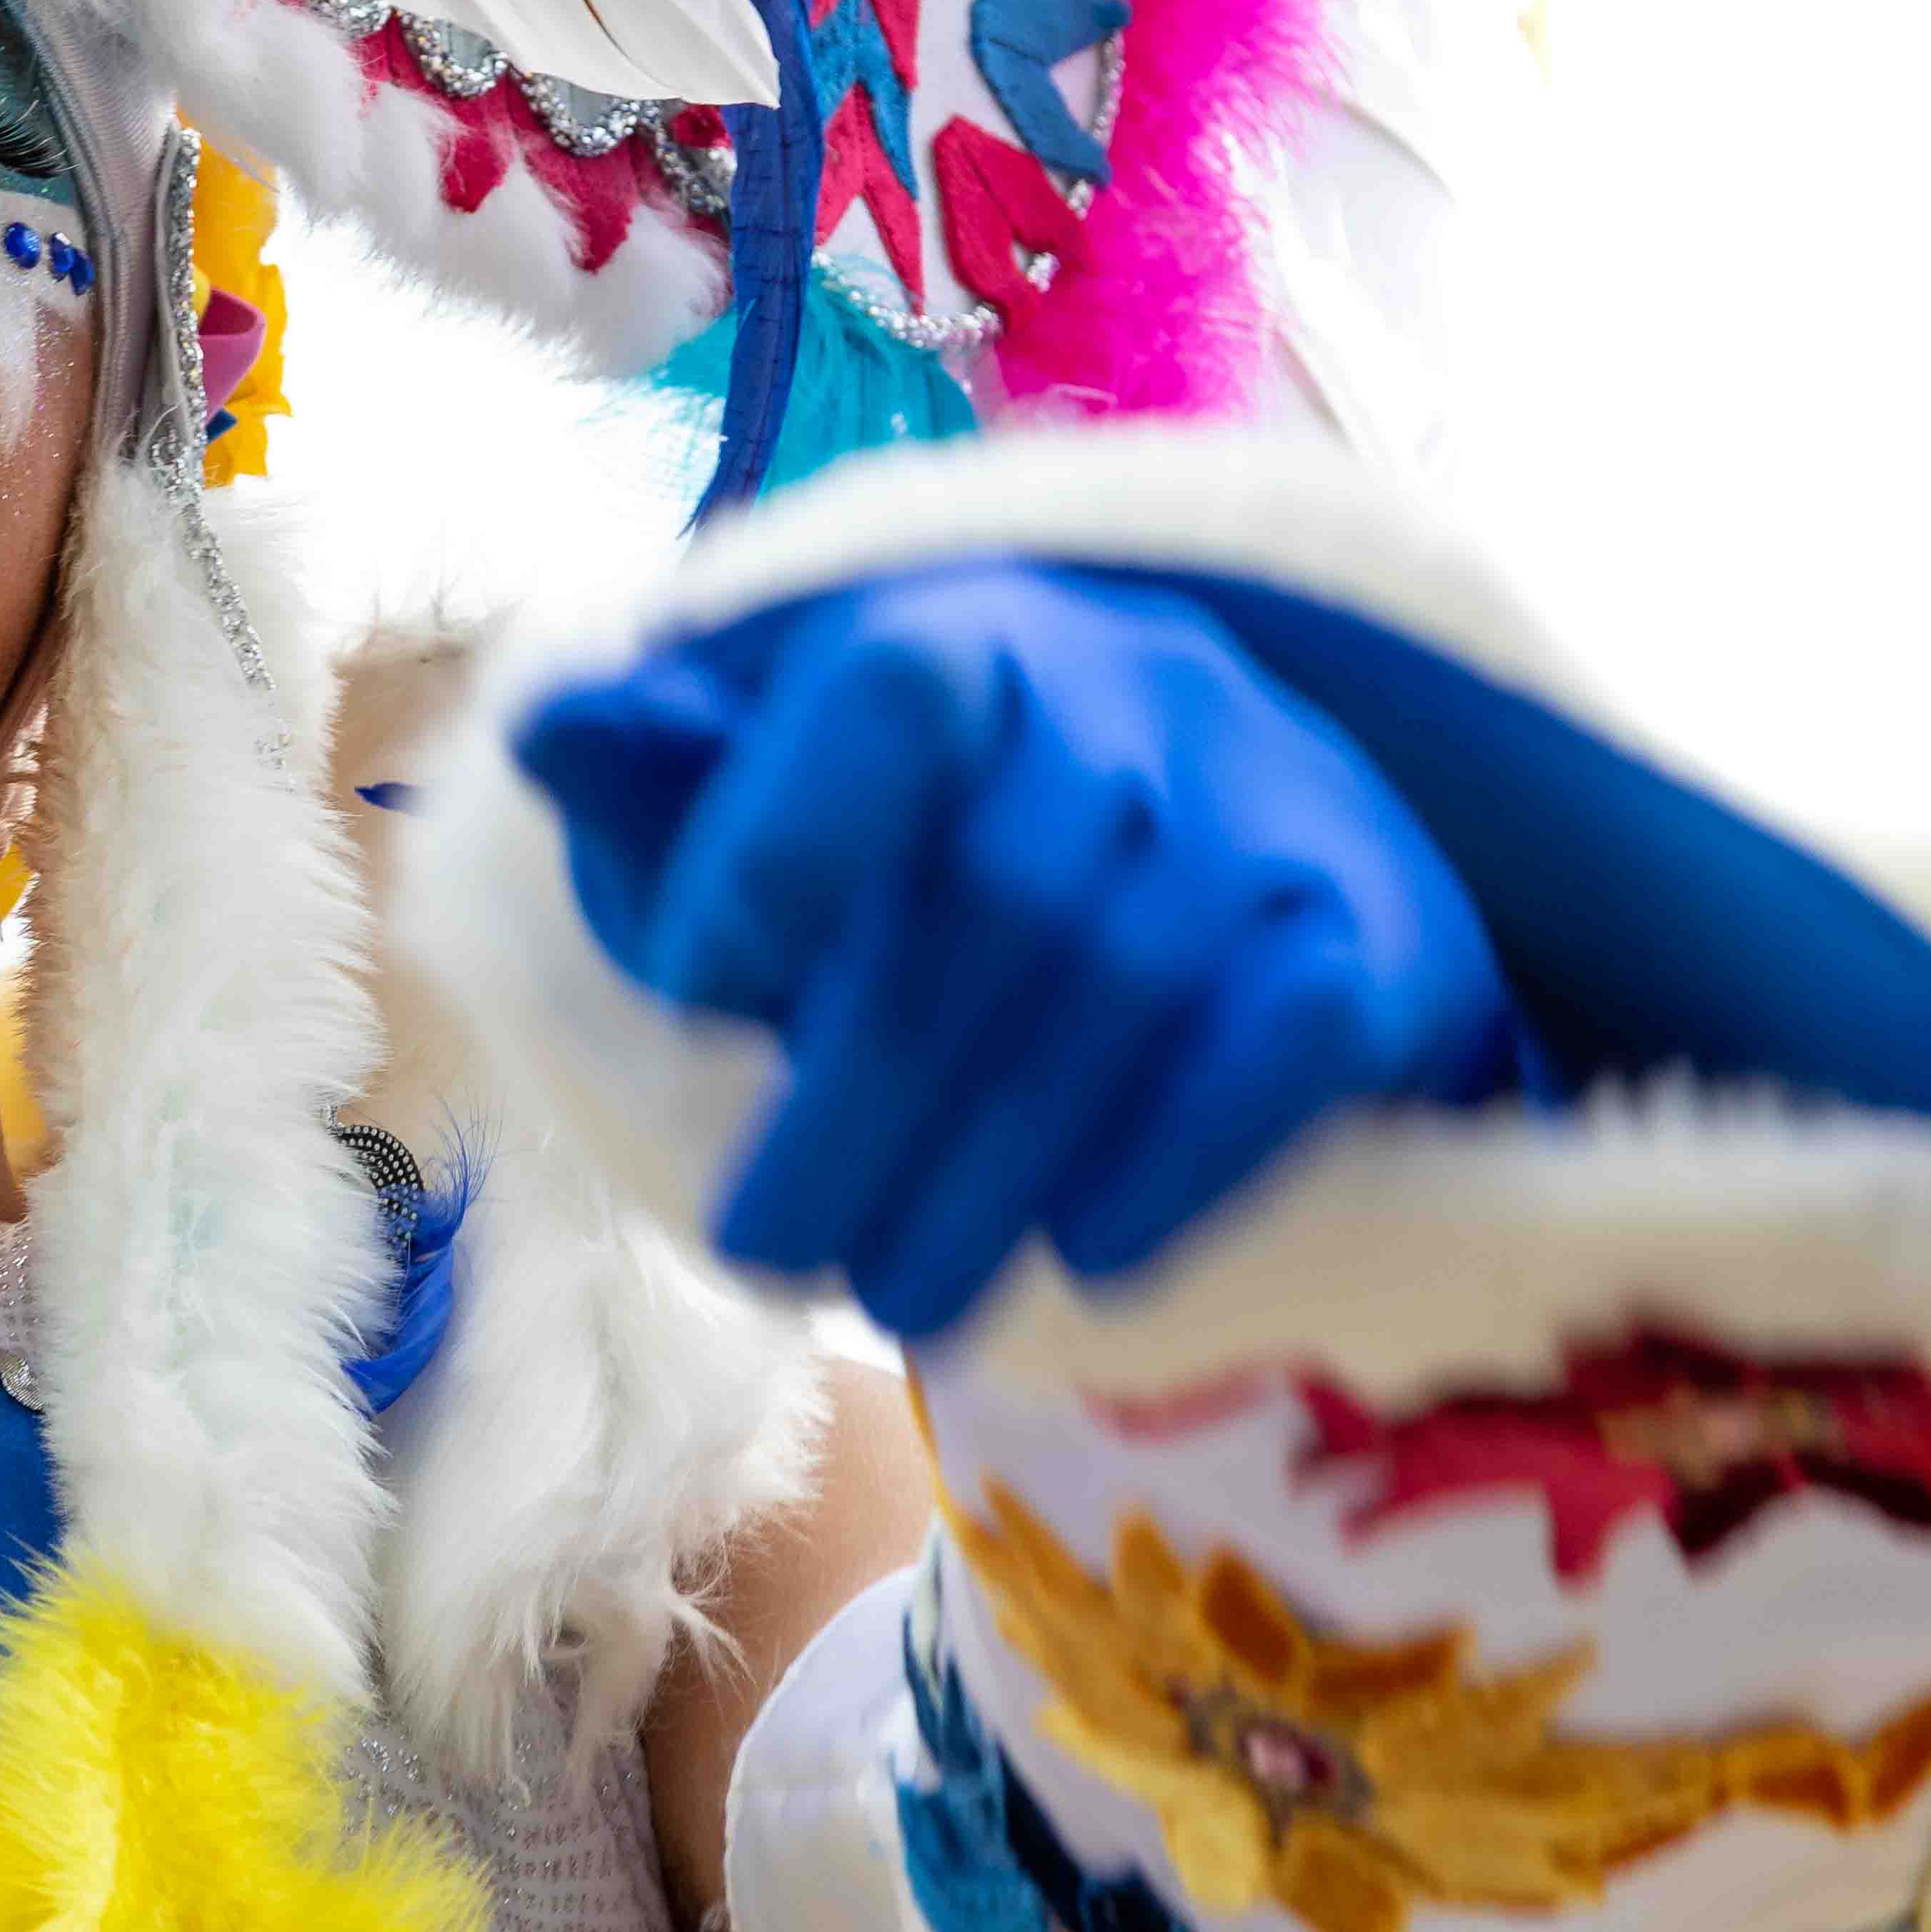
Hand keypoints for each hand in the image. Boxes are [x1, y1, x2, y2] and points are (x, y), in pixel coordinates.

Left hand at [516, 561, 1515, 1335]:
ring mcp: (1274, 802)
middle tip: (770, 1254)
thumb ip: (679, 778)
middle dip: (863, 1102)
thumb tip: (555, 733)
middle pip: (995, 896)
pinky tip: (1088, 1259)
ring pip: (1129, 985)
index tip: (692, 992)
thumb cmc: (957, 829)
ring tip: (899, 1299)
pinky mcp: (1374, 928)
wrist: (1239, 832)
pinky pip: (1286, 1042)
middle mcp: (1141, 691)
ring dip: (995, 1172)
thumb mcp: (795, 784)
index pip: (890, 693)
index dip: (779, 844)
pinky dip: (1177, 1162)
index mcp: (974, 632)